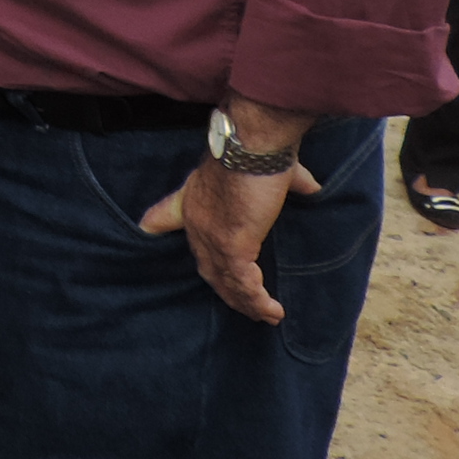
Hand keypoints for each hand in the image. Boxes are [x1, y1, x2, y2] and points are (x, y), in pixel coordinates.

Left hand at [141, 156, 321, 323]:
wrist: (253, 143)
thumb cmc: (259, 148)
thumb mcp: (266, 166)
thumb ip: (288, 181)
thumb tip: (311, 187)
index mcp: (195, 196)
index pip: (167, 213)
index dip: (158, 222)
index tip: (147, 228)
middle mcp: (196, 221)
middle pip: (206, 264)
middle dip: (224, 286)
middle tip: (242, 301)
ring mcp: (212, 237)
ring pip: (225, 281)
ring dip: (246, 302)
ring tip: (264, 315)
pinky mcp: (232, 248)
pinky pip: (243, 285)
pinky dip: (258, 301)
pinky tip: (273, 312)